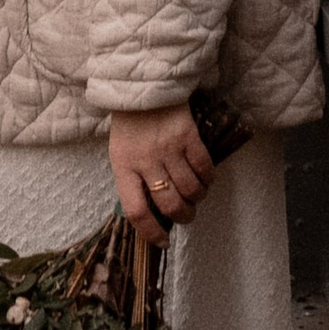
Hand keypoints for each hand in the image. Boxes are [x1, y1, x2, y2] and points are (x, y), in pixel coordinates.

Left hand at [109, 103, 213, 248]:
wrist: (143, 87)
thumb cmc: (130, 125)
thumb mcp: (121, 153)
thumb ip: (133, 180)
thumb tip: (153, 212)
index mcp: (123, 167)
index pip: (136, 210)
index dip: (151, 232)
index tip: (162, 242)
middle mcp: (145, 160)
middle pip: (169, 204)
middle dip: (182, 217)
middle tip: (186, 216)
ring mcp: (168, 148)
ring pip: (190, 189)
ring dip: (197, 199)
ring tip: (196, 196)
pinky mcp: (188, 135)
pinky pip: (204, 168)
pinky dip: (208, 179)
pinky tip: (205, 179)